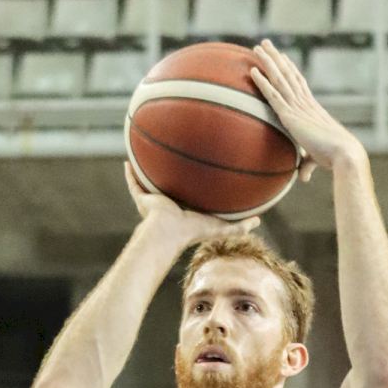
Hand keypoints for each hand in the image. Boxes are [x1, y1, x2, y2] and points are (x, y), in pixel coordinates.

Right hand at [124, 162, 257, 240]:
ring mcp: (154, 202)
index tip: (197, 173)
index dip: (193, 187)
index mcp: (185, 210)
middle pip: (169, 187)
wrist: (169, 233)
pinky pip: (134, 184)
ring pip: (150, 183)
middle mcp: (168, 205)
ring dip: (148, 171)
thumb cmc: (193, 232)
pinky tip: (128, 161)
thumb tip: (259, 221)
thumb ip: (238, 225)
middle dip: (170, 176)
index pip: (190, 196)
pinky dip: (130, 174)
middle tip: (173, 160)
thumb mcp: (219, 226)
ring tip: (147, 155)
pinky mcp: (143, 200)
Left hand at [248, 40, 359, 177]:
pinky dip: (262, 82)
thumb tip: (302, 177)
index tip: (283, 57)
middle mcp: (305, 103)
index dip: (290, 70)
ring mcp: (298, 107)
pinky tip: (253, 70)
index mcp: (312, 109)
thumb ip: (307, 164)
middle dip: (276, 58)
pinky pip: (273, 95)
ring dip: (268, 62)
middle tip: (266, 44)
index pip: (299, 84)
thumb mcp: (316, 159)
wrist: (344, 154)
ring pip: (279, 78)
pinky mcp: (291, 116)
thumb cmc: (334, 159)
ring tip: (257, 47)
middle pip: (287, 74)